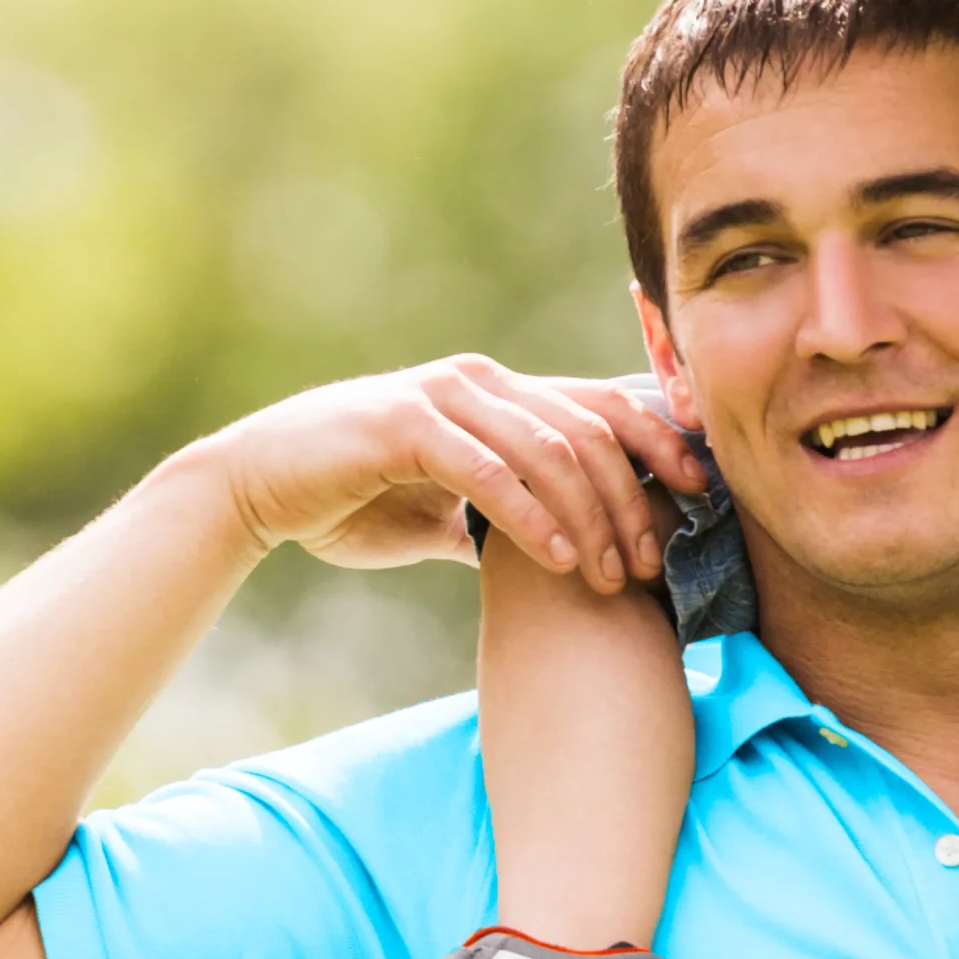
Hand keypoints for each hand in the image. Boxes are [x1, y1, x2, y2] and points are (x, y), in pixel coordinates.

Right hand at [209, 359, 706, 592]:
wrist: (255, 488)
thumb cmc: (354, 499)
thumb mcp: (448, 511)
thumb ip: (505, 518)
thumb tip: (565, 553)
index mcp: (501, 393)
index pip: (604, 406)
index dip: (663, 446)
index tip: (703, 499)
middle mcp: (480, 382)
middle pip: (592, 430)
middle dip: (635, 499)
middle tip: (654, 565)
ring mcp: (443, 396)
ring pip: (551, 449)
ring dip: (593, 516)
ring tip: (613, 576)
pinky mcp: (404, 425)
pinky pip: (489, 471)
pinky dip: (533, 517)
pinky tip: (561, 561)